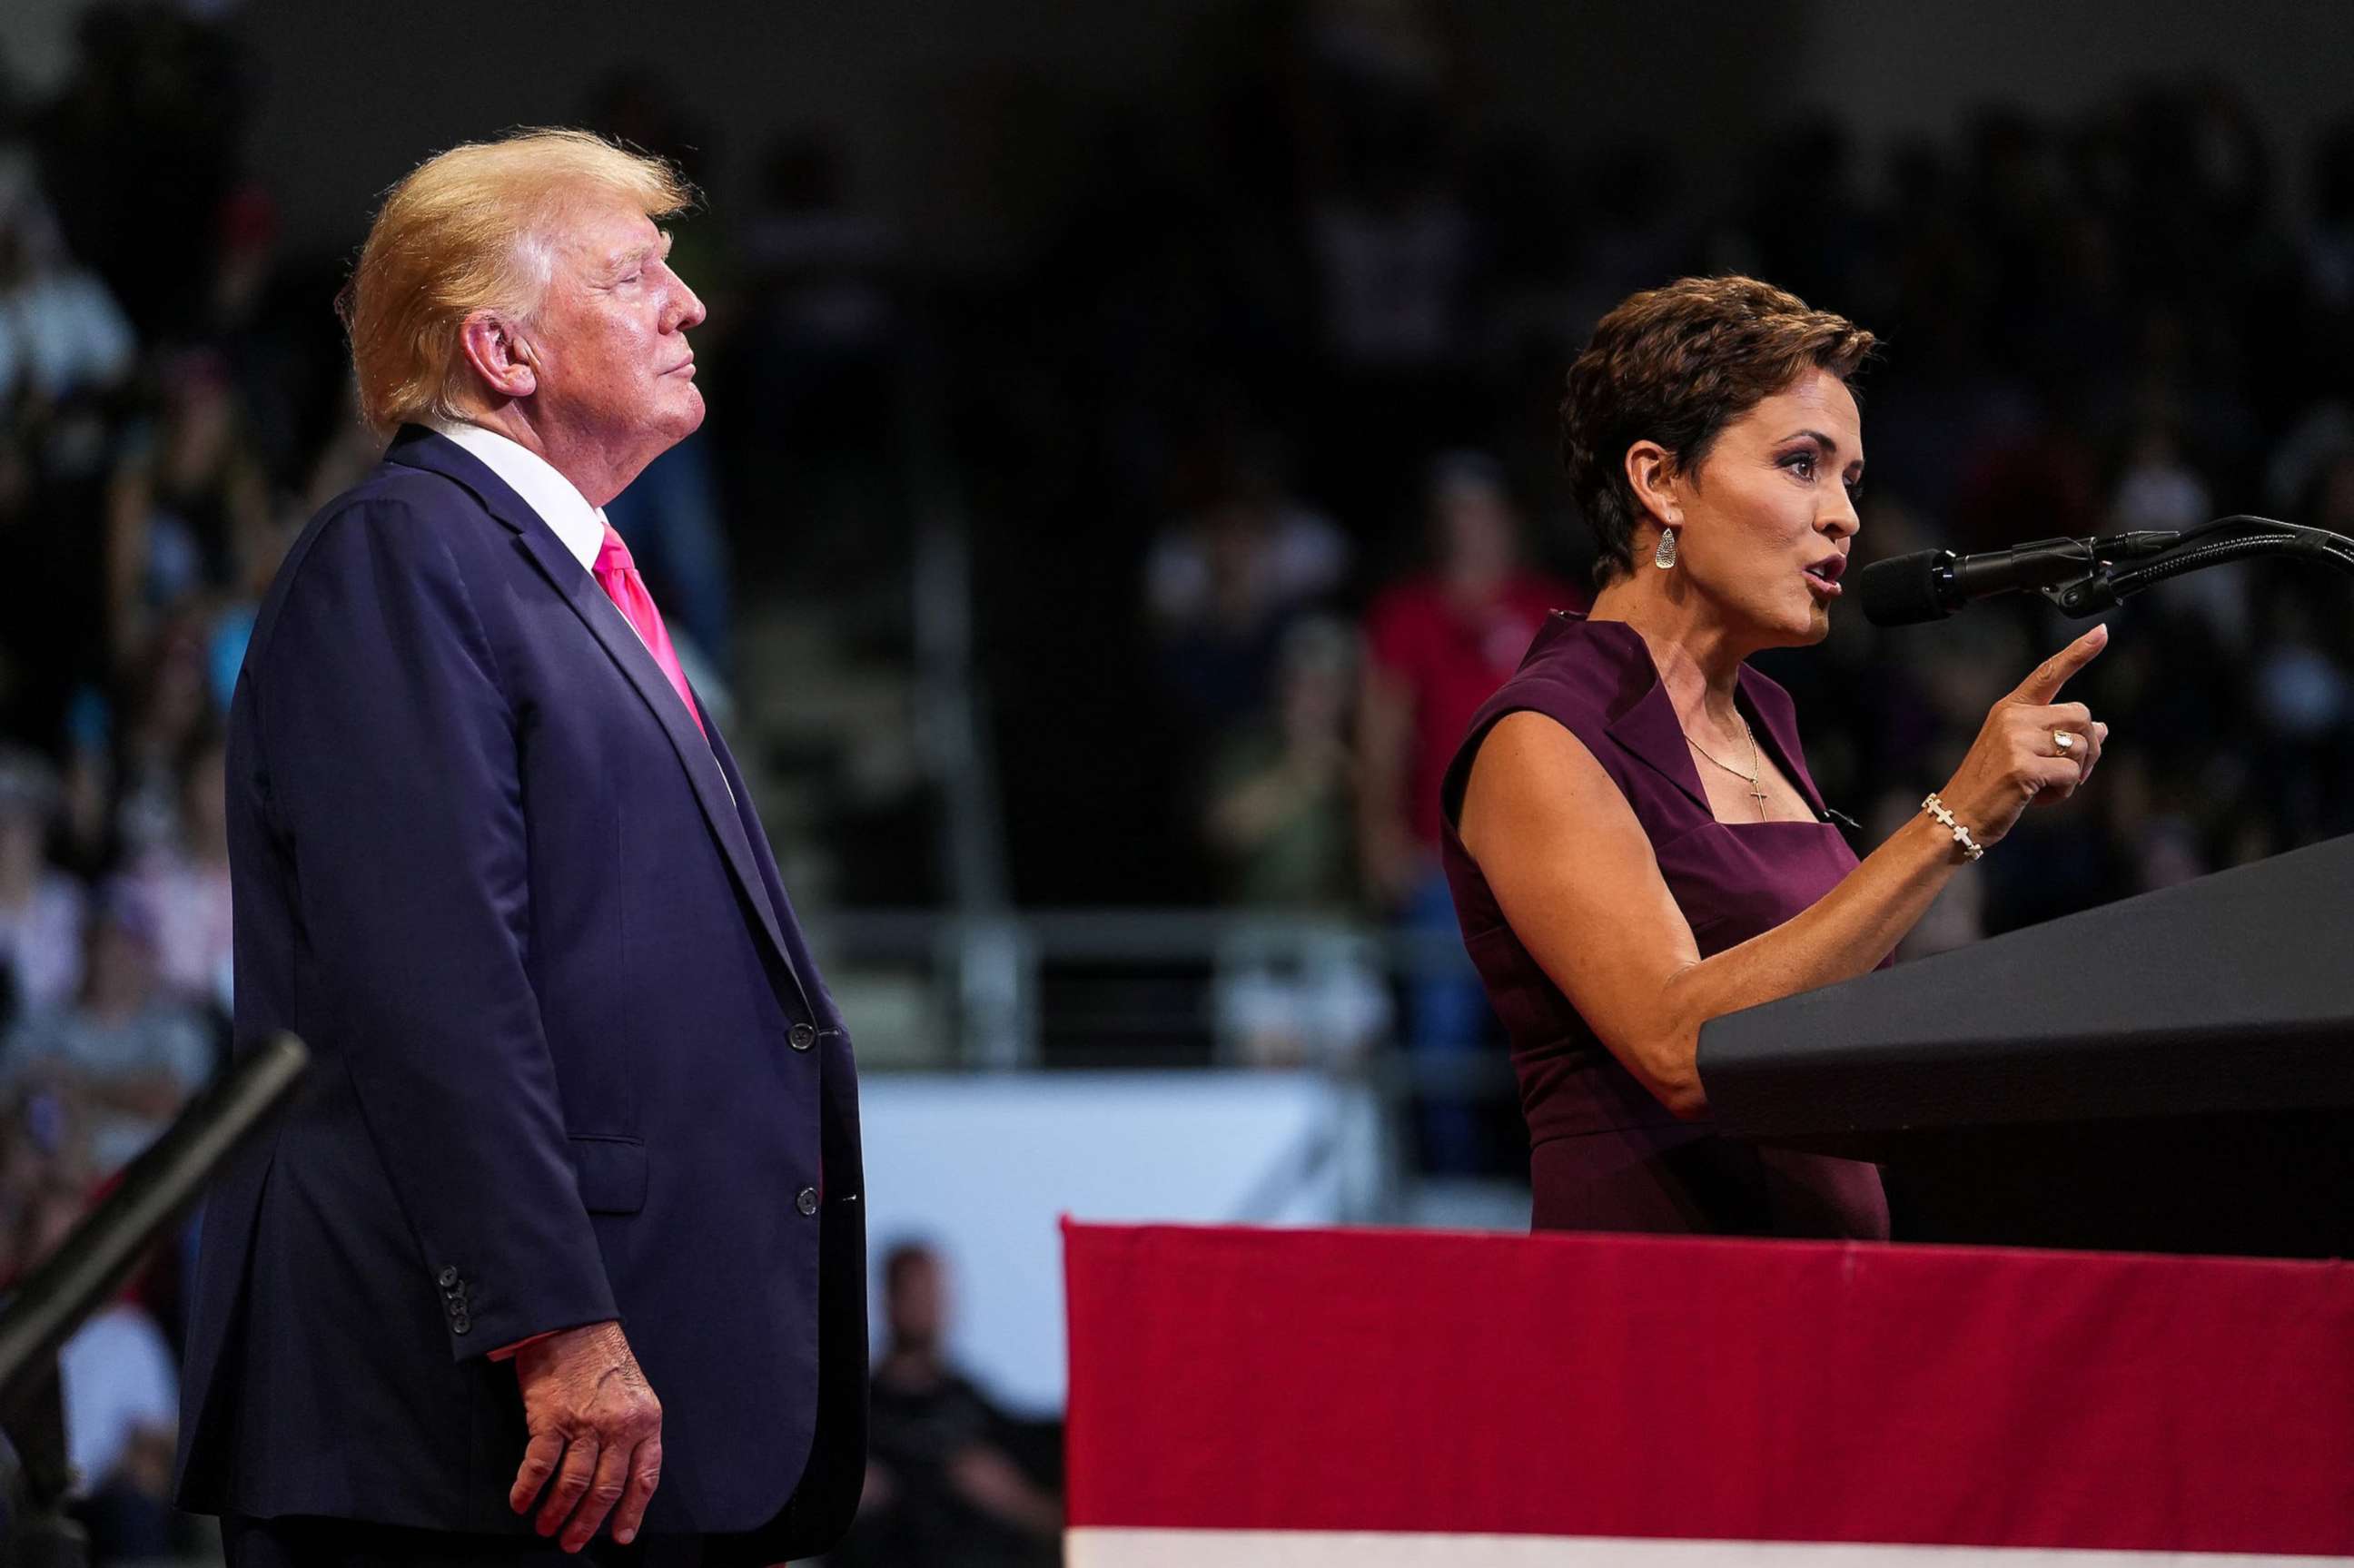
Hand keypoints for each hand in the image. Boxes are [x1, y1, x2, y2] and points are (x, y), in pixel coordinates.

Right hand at [509, 1320, 662, 1551]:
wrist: (571, 1322)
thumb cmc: (601, 1357)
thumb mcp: (633, 1392)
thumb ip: (631, 1431)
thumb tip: (618, 1475)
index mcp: (646, 1420)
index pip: (645, 1477)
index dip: (633, 1512)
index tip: (621, 1537)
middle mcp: (620, 1426)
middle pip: (607, 1489)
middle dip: (589, 1522)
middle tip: (573, 1542)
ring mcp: (585, 1423)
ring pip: (574, 1484)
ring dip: (558, 1512)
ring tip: (547, 1529)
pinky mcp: (551, 1418)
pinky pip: (539, 1466)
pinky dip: (528, 1489)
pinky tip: (521, 1503)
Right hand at [1938, 623, 2110, 848]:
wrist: (1957, 817)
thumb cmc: (1991, 787)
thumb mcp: (2022, 753)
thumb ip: (2058, 735)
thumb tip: (2103, 727)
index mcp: (2009, 708)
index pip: (2047, 673)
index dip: (2078, 653)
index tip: (2102, 632)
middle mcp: (2012, 717)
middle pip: (2081, 714)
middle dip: (2089, 746)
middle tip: (2072, 773)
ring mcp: (2016, 741)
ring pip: (2080, 745)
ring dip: (2077, 773)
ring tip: (2048, 787)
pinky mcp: (2022, 767)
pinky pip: (2071, 774)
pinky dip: (2064, 791)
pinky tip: (2040, 799)